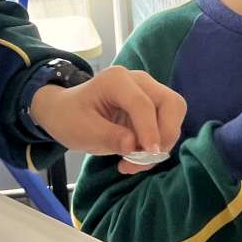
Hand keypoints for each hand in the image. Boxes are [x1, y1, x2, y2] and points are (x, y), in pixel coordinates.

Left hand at [29, 67, 186, 174]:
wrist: (67, 113)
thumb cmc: (71, 117)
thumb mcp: (82, 130)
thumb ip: (108, 137)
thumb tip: (133, 146)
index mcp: (116, 80)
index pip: (142, 103)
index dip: (149, 130)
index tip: (148, 155)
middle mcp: (138, 80)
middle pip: (170, 103)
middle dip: (165, 134)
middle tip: (145, 158)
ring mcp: (148, 91)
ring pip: (175, 113)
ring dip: (163, 142)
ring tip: (136, 162)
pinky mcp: (153, 106)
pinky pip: (167, 124)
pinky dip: (158, 144)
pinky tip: (136, 157)